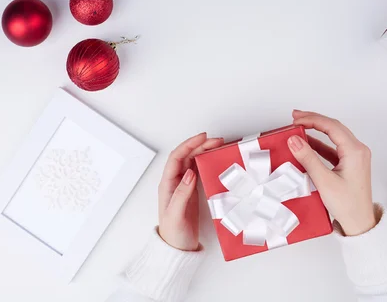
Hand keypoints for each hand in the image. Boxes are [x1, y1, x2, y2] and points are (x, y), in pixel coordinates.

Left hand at [158, 133, 223, 250]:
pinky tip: (215, 160)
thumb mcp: (176, 214)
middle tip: (217, 140)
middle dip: (200, 145)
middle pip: (186, 156)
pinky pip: (200, 171)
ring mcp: (185, 186)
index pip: (177, 158)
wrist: (178, 249)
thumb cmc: (173, 234)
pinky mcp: (193, 191)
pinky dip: (207, 162)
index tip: (202, 138)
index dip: (189, 145)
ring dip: (204, 151)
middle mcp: (175, 182)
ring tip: (218, 146)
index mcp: (167, 184)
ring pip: (193, 162)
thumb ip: (182, 193)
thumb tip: (190, 172)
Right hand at [287, 111, 375, 235]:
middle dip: (314, 120)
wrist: (359, 223)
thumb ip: (308, 158)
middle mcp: (358, 150)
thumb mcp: (324, 181)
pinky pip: (334, 148)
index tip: (296, 119)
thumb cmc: (348, 205)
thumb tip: (294, 140)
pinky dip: (320, 144)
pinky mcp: (350, 164)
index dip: (312, 119)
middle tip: (296, 117)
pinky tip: (307, 144)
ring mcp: (355, 157)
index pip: (331, 126)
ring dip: (316, 131)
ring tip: (299, 127)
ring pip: (334, 136)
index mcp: (355, 151)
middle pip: (334, 127)